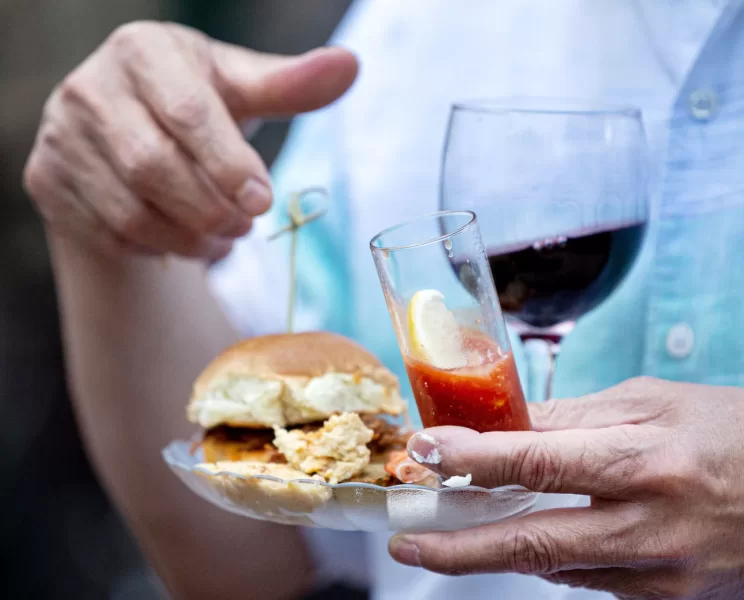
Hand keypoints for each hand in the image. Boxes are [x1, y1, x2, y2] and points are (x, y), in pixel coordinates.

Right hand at [23, 21, 356, 259]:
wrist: (126, 130)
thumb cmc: (197, 105)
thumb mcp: (241, 89)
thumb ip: (291, 85)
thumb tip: (350, 66)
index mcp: (143, 52)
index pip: (188, 113)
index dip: (230, 164)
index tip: (264, 200)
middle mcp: (89, 88)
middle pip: (154, 166)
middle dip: (212, 208)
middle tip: (248, 224)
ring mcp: (60, 137)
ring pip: (131, 211)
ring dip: (190, 238)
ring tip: (226, 236)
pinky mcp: (47, 181)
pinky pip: (109, 235)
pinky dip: (158, 249)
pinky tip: (186, 242)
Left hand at [390, 377, 743, 598]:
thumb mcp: (659, 400)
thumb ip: (579, 416)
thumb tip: (510, 423)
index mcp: (645, 456)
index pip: (538, 460)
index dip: (473, 458)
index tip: (426, 453)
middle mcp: (648, 521)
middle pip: (532, 539)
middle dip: (458, 545)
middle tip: (406, 538)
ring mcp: (659, 570)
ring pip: (555, 568)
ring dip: (496, 553)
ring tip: (449, 536)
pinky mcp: (669, 598)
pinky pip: (591, 582)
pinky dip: (553, 562)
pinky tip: (530, 541)